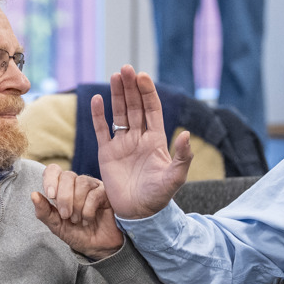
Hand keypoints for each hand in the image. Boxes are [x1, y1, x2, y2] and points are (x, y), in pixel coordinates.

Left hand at [33, 164, 123, 259]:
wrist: (96, 248)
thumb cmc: (77, 234)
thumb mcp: (56, 225)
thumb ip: (44, 211)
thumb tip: (33, 195)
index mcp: (63, 187)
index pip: (54, 170)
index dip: (50, 179)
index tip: (50, 195)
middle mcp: (78, 184)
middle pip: (68, 176)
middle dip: (64, 198)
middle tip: (65, 216)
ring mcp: (94, 187)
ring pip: (82, 183)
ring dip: (77, 205)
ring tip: (77, 220)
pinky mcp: (107, 194)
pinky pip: (95, 194)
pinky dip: (88, 210)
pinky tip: (88, 220)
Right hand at [92, 65, 190, 219]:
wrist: (138, 214)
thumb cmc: (159, 197)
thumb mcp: (175, 178)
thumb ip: (182, 157)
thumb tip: (187, 134)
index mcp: (156, 140)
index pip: (152, 109)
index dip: (147, 92)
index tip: (142, 76)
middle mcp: (139, 138)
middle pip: (135, 106)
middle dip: (131, 87)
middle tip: (126, 68)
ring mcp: (122, 144)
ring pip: (119, 113)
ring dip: (117, 95)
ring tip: (115, 76)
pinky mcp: (106, 153)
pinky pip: (101, 130)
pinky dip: (98, 115)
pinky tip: (96, 99)